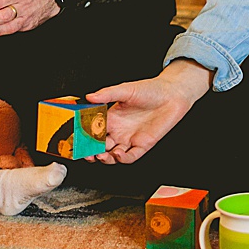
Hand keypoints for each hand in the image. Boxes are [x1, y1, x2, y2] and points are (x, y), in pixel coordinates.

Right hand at [83, 59, 212, 163]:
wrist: (172, 94)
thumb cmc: (150, 90)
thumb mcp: (126, 89)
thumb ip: (107, 94)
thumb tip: (89, 96)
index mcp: (111, 117)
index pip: (93, 130)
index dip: (84, 136)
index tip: (76, 139)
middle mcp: (119, 130)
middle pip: (100, 146)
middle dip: (91, 151)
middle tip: (85, 153)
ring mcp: (130, 139)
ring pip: (113, 154)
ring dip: (105, 157)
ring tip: (100, 155)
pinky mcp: (143, 145)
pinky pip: (131, 156)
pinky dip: (123, 158)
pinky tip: (118, 154)